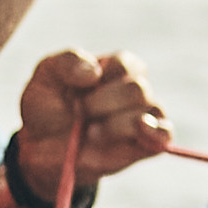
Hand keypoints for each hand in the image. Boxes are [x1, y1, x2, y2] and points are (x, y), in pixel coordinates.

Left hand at [10, 47, 171, 207]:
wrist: (41, 146)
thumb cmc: (48, 106)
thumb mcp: (46, 75)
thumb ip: (67, 61)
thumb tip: (95, 72)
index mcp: (115, 67)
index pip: (124, 64)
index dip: (100, 79)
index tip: (74, 93)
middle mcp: (134, 89)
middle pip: (138, 89)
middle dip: (103, 104)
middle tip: (79, 114)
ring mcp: (143, 117)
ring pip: (151, 112)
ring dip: (116, 124)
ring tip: (91, 133)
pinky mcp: (145, 144)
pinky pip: (165, 135)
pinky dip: (157, 133)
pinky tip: (140, 131)